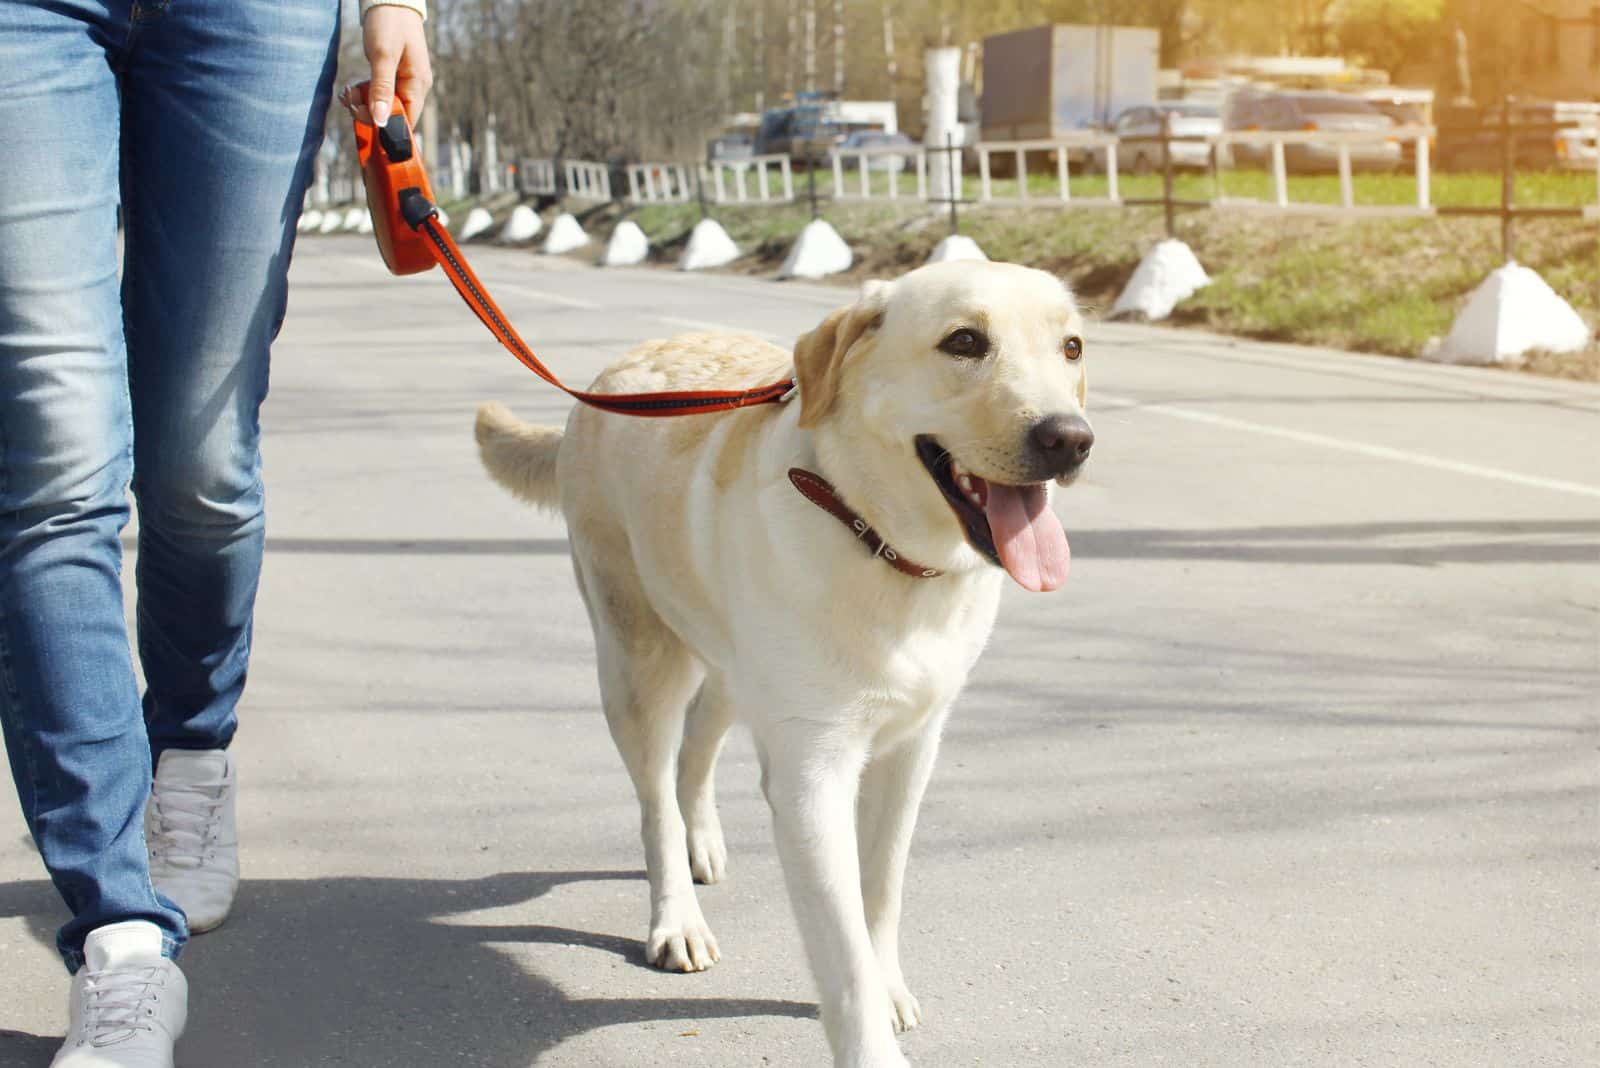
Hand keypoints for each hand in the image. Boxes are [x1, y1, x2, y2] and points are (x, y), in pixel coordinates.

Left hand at [339, 6, 431, 127]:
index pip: (407, 121)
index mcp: (418, 84)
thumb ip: (382, 89)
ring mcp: (403, 81)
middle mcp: (414, 86)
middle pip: (393, 115)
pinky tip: (352, 88)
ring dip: (363, 103)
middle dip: (369, 113)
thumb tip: (381, 121)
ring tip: (348, 93)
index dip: (386, 127)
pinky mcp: (392, 75)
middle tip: (350, 102)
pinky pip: (379, 94)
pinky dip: (364, 94)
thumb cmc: (389, 24)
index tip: (363, 120)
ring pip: (383, 105)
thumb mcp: (383, 56)